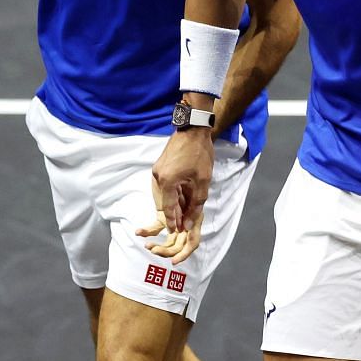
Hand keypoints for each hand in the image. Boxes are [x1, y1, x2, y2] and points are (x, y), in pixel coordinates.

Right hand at [142, 130, 213, 263]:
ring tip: (183, 212)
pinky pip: (164, 186)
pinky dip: (171, 194)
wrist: (193, 129)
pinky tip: (181, 198)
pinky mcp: (160, 167)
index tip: (177, 231)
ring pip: (162, 195)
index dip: (173, 222)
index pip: (167, 209)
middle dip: (173, 215)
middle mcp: (157, 178)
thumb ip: (196, 203)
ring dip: (172, 204)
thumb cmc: (199, 153)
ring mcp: (157, 171)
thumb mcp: (203, 181)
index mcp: (167, 182)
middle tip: (182, 224)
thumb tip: (189, 221)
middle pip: (162, 203)